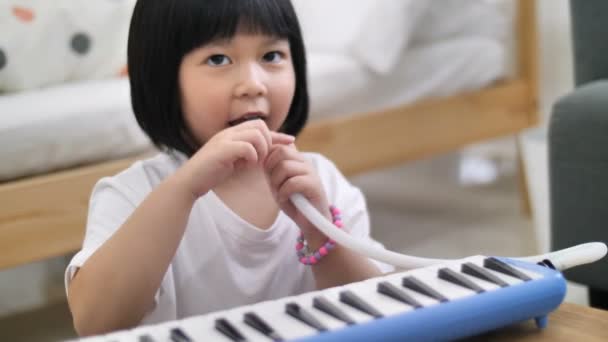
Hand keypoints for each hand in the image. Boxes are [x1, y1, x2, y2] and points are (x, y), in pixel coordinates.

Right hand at [179, 120, 294, 196]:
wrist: (190, 181)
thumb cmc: (211, 173)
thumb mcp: (233, 161)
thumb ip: (246, 155)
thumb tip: (262, 155)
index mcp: (232, 134)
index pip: (260, 127)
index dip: (277, 135)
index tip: (290, 141)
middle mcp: (228, 133)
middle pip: (260, 126)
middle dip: (268, 142)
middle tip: (262, 159)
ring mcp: (224, 139)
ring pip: (256, 134)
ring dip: (261, 150)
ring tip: (254, 163)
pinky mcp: (222, 150)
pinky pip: (247, 146)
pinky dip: (251, 157)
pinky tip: (245, 165)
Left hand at [264, 144, 330, 238]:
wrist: (311, 222)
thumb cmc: (293, 202)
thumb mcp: (277, 183)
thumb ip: (271, 169)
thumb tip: (261, 156)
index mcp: (296, 159)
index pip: (278, 146)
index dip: (267, 159)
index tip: (268, 175)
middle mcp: (304, 162)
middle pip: (281, 151)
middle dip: (271, 168)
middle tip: (272, 184)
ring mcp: (311, 172)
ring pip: (285, 166)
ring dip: (276, 182)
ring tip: (279, 193)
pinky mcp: (315, 185)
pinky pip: (293, 182)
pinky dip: (283, 192)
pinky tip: (284, 199)